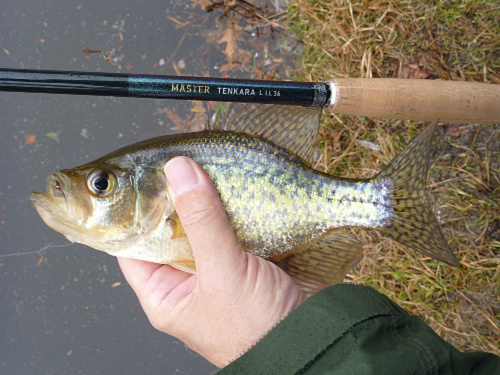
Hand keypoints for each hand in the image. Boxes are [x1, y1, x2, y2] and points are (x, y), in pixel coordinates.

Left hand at [118, 157, 305, 366]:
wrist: (312, 339)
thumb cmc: (258, 328)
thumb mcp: (223, 274)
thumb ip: (202, 222)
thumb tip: (179, 171)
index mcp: (166, 293)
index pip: (133, 246)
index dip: (131, 213)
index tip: (140, 177)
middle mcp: (188, 280)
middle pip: (170, 229)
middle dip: (175, 198)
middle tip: (179, 162)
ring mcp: (218, 267)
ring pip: (204, 224)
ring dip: (207, 199)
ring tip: (205, 165)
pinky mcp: (245, 257)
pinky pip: (232, 224)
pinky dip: (233, 206)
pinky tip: (233, 184)